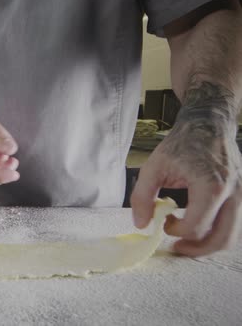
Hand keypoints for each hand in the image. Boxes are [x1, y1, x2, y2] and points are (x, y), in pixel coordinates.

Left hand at [131, 103, 241, 256]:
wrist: (208, 123)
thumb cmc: (182, 143)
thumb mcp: (153, 167)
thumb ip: (142, 196)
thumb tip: (141, 224)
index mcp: (211, 186)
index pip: (196, 226)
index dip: (175, 230)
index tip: (164, 220)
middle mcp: (234, 194)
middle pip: (221, 239)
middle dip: (196, 249)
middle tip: (177, 246)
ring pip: (233, 236)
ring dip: (208, 244)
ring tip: (187, 240)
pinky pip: (235, 224)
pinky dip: (218, 232)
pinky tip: (200, 225)